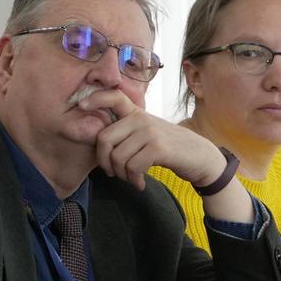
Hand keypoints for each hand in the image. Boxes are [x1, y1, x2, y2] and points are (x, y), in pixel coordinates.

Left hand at [82, 89, 227, 191]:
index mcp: (136, 113)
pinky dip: (134, 180)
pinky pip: (132, 167)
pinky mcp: (157, 147)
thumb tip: (101, 144)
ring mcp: (149, 131)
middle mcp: (141, 118)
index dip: (94, 99)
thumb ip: (128, 133)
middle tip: (114, 173)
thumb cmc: (169, 148)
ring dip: (122, 175)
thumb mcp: (147, 134)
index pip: (113, 96)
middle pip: (104, 139)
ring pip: (118, 158)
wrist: (199, 157)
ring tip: (132, 178)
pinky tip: (140, 183)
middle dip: (105, 162)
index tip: (80, 105)